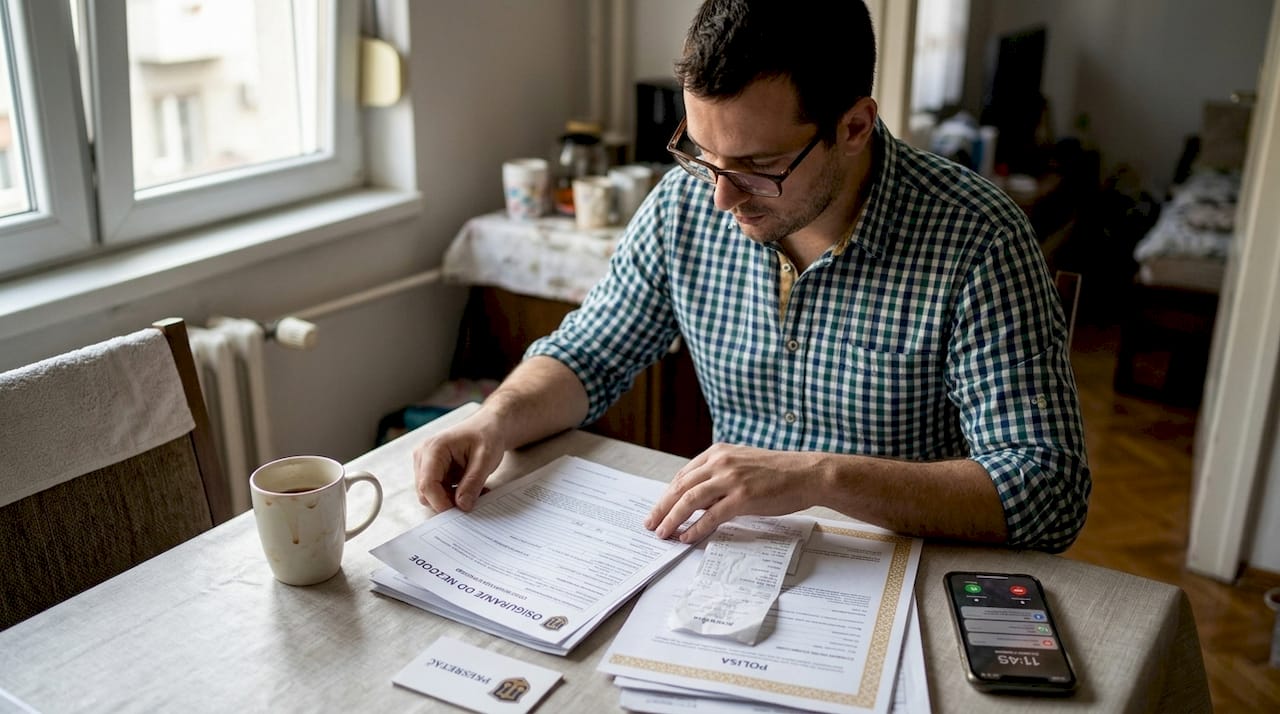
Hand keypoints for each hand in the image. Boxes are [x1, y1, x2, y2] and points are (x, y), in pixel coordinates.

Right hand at [412, 416, 504, 512]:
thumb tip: (462, 506)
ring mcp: (426, 464)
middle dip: (448, 501)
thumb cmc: (486, 435)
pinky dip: (454, 495)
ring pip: (431, 495)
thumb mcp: (485, 459)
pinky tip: (470, 488)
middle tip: (473, 500)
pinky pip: (438, 492)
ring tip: (476, 491)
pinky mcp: (432, 471)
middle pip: (426, 492)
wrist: (489, 426)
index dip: (441, 503)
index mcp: (433, 448)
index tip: (460, 513)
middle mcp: (423, 456)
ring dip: (452, 499)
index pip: (427, 484)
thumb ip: (473, 482)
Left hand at [643, 443, 818, 542]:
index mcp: (719, 452)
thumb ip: (720, 476)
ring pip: (690, 500)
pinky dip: (695, 528)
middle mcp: (721, 462)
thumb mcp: (743, 465)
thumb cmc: (779, 472)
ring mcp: (731, 479)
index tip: (659, 508)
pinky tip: (687, 537)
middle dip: (662, 507)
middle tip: (650, 524)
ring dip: (672, 518)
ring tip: (663, 533)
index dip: (668, 494)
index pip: (684, 474)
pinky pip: (711, 515)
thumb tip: (699, 499)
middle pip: (681, 486)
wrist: (807, 473)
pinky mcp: (742, 497)